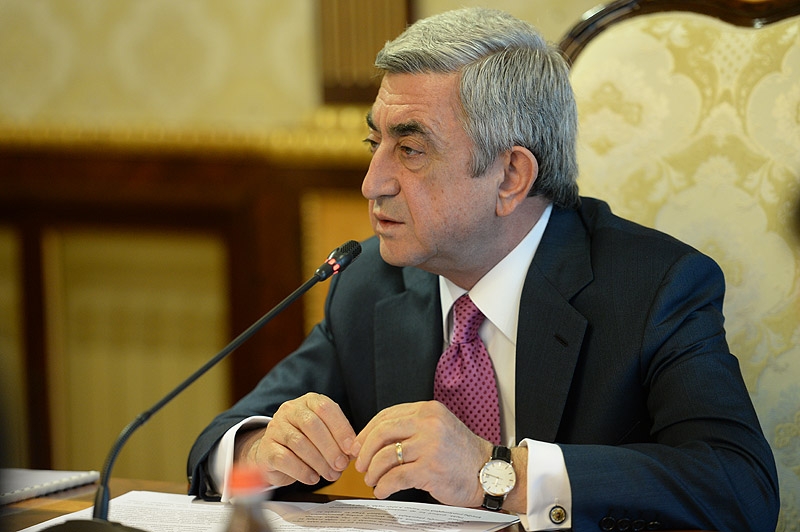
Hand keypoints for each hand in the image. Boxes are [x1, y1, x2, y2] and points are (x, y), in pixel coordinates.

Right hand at [235, 392, 356, 487]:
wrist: (276, 454)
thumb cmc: (307, 442)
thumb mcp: (326, 434)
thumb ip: (339, 440)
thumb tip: (353, 452)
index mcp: (308, 401)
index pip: (325, 408)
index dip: (340, 429)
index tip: (351, 449)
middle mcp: (290, 410)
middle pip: (311, 424)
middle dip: (330, 447)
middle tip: (341, 465)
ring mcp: (275, 428)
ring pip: (298, 442)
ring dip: (319, 462)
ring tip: (331, 475)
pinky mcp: (266, 449)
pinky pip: (285, 459)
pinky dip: (302, 471)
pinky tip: (313, 478)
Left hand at [353, 401, 492, 506]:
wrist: (489, 472)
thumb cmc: (462, 454)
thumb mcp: (439, 428)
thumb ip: (412, 427)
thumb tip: (375, 438)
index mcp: (428, 410)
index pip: (387, 415)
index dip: (367, 431)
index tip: (359, 444)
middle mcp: (429, 424)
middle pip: (382, 433)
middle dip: (365, 451)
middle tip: (361, 464)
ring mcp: (430, 446)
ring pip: (385, 456)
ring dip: (373, 472)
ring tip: (373, 480)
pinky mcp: (430, 469)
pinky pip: (396, 478)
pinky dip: (384, 486)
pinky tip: (383, 490)